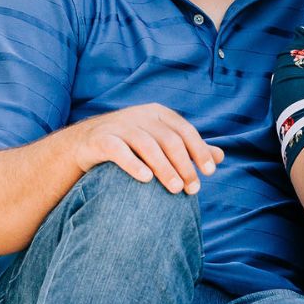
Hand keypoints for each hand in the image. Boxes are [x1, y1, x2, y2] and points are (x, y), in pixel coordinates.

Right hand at [73, 103, 223, 193]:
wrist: (84, 144)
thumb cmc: (130, 145)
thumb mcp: (160, 142)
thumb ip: (188, 149)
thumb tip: (220, 156)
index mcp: (158, 114)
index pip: (185, 131)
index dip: (199, 151)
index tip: (209, 172)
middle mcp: (140, 115)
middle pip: (169, 140)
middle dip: (184, 165)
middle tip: (193, 190)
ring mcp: (119, 125)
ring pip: (147, 145)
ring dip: (165, 168)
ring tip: (176, 189)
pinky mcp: (100, 139)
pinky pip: (119, 150)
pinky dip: (133, 164)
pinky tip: (146, 179)